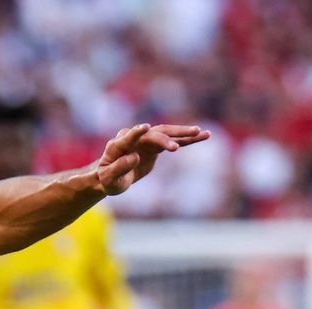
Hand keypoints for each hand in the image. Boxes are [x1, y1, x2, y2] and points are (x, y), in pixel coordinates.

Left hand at [94, 123, 208, 195]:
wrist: (112, 176)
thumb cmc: (108, 179)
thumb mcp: (109, 179)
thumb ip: (119, 168)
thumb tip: (134, 157)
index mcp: (119, 145)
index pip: (128, 136)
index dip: (136, 132)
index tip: (145, 127)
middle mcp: (135, 138)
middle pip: (153, 134)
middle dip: (165, 138)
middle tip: (177, 147)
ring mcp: (146, 139)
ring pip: (167, 134)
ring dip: (184, 133)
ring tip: (201, 132)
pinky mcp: (156, 145)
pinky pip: (174, 141)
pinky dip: (188, 139)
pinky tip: (203, 135)